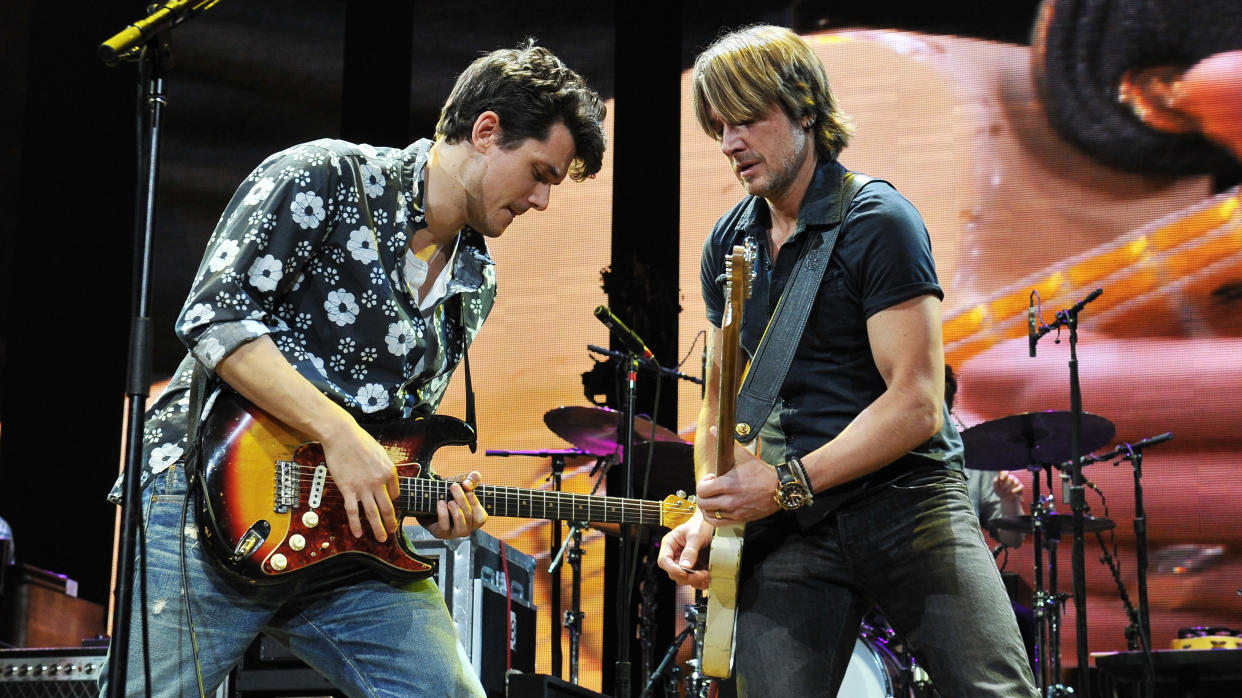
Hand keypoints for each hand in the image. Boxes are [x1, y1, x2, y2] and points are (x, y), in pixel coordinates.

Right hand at [319, 420, 401, 541]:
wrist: (341, 436)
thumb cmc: (360, 441)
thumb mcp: (380, 453)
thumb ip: (385, 468)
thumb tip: (387, 480)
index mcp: (389, 472)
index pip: (394, 494)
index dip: (392, 502)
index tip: (389, 508)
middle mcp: (379, 482)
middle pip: (388, 508)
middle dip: (391, 523)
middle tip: (393, 532)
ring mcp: (363, 487)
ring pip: (373, 514)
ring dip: (378, 529)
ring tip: (382, 538)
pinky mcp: (348, 489)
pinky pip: (353, 511)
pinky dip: (356, 525)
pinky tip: (358, 534)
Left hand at [421, 471, 487, 539]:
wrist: (428, 499)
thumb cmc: (449, 492)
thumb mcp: (462, 481)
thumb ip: (473, 478)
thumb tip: (468, 484)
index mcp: (474, 518)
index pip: (482, 517)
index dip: (476, 505)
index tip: (468, 491)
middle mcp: (466, 527)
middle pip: (470, 518)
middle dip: (462, 501)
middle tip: (453, 487)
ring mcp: (454, 532)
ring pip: (461, 526)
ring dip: (456, 511)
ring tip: (449, 501)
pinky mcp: (441, 533)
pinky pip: (445, 526)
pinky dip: (443, 513)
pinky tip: (440, 503)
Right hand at [657, 511, 713, 589]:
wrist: (710, 523)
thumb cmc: (700, 524)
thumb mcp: (695, 535)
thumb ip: (690, 550)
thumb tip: (685, 567)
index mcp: (669, 544)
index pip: (664, 560)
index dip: (672, 569)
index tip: (684, 572)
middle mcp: (674, 554)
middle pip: (674, 572)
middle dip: (687, 576)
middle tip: (702, 575)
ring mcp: (682, 561)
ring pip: (683, 578)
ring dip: (694, 581)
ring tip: (706, 576)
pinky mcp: (692, 566)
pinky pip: (692, 579)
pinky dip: (699, 581)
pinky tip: (707, 579)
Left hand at [694, 428, 780, 525]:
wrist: (779, 488)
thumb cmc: (760, 472)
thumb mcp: (743, 455)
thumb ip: (726, 444)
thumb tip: (713, 429)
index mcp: (728, 484)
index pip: (702, 489)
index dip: (703, 483)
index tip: (711, 479)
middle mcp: (730, 500)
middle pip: (703, 502)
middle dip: (703, 495)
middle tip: (710, 489)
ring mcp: (734, 511)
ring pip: (708, 514)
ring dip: (706, 506)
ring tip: (712, 499)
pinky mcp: (739, 519)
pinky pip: (718, 523)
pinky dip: (713, 517)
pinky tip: (717, 509)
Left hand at [992, 470, 1023, 504]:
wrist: (1005, 498)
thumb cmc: (999, 491)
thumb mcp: (995, 487)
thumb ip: (996, 482)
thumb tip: (1000, 478)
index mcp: (1004, 476)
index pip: (1005, 472)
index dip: (1004, 474)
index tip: (1001, 479)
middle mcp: (1011, 477)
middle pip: (1011, 478)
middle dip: (1005, 485)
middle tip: (1002, 490)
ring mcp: (1017, 481)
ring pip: (1015, 483)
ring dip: (1010, 489)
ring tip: (1005, 493)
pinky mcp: (1020, 487)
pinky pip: (1020, 487)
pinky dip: (1015, 491)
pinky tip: (1011, 493)